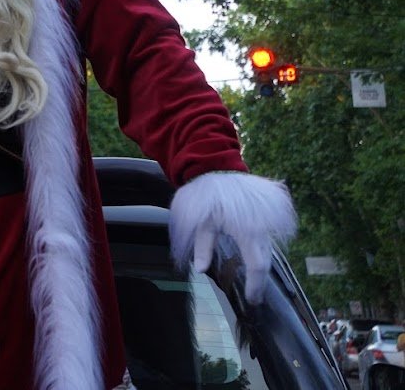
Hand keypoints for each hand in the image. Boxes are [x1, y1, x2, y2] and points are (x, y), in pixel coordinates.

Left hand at [169, 171, 295, 303]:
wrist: (217, 168)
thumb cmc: (206, 195)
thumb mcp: (200, 222)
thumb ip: (202, 247)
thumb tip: (200, 271)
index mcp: (246, 230)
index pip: (257, 266)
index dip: (256, 286)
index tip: (253, 300)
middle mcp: (262, 227)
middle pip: (265, 260)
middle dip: (259, 279)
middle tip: (253, 295)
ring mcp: (268, 220)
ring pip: (267, 248)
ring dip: (261, 263)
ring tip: (252, 279)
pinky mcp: (270, 214)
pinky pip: (268, 236)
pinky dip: (261, 248)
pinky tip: (252, 255)